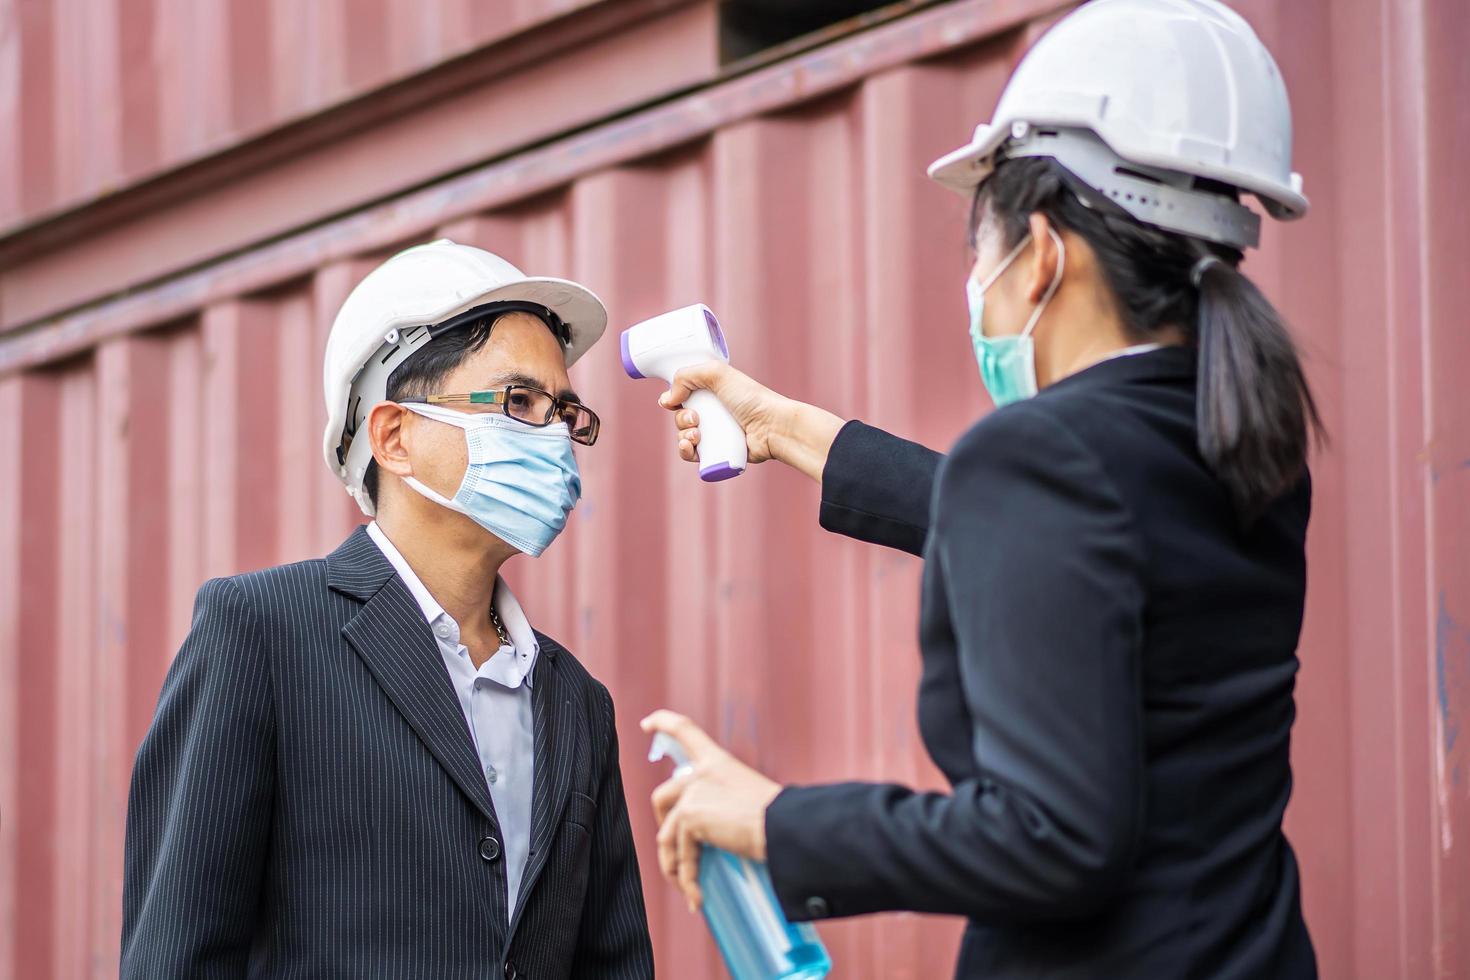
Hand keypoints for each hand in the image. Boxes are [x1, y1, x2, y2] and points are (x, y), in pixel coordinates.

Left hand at [641, 709, 783, 911]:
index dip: (663, 723)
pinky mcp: (690, 818)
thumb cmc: (782, 819)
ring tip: (689, 886)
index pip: (686, 730)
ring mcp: (693, 794)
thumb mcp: (750, 799)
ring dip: (674, 864)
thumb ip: (724, 803)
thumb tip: (713, 833)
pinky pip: (680, 856)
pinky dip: (687, 880)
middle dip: (663, 827)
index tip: (647, 723)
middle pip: (662, 796)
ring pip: (666, 835)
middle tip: (677, 852)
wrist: (785, 827)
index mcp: (718, 762)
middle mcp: (701, 773)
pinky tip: (696, 898)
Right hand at [659, 362, 789, 466]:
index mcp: (711, 392)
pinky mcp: (717, 452)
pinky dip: (685, 451)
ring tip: (697, 435)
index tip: (672, 401)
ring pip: (684, 436)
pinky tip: (689, 447)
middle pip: (680, 417)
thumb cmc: (751, 398)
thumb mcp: (718, 373)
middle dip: (680, 419)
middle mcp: (712, 412)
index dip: (673, 399)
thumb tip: (667, 399)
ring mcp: (715, 433)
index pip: (682, 395)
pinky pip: (692, 454)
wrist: (772, 427)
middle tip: (695, 418)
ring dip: (682, 435)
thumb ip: (687, 375)